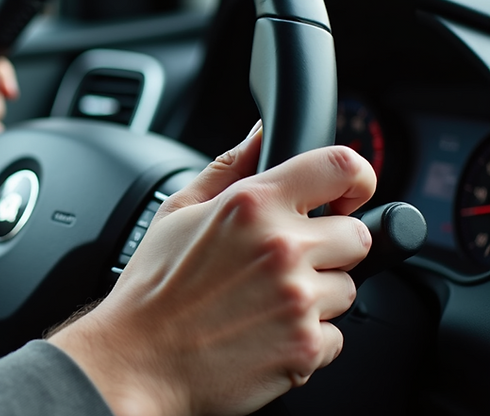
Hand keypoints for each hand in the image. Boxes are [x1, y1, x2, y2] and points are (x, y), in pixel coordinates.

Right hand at [49, 124, 375, 415]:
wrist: (137, 359)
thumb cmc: (151, 289)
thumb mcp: (177, 211)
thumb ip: (229, 167)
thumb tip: (259, 134)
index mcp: (252, 204)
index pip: (341, 166)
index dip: (356, 179)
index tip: (349, 195)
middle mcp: (281, 247)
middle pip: (357, 236)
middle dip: (330, 248)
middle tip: (285, 264)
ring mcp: (297, 299)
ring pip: (346, 289)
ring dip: (316, 297)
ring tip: (263, 303)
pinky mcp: (304, 347)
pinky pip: (334, 337)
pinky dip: (306, 339)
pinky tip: (263, 333)